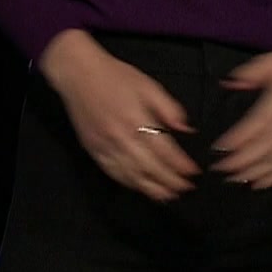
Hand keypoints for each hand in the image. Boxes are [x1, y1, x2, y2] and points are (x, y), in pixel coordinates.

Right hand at [38, 30, 199, 202]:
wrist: (78, 74)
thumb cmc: (115, 76)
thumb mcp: (148, 85)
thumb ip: (168, 108)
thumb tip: (185, 129)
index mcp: (136, 119)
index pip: (163, 149)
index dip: (179, 164)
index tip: (193, 173)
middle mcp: (121, 137)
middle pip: (149, 167)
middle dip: (169, 181)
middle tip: (185, 189)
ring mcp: (105, 147)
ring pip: (131, 175)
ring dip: (150, 188)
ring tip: (167, 197)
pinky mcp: (93, 151)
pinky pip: (112, 172)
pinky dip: (128, 183)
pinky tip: (139, 188)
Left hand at [211, 5, 271, 190]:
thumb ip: (249, 74)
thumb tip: (227, 84)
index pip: (257, 126)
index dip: (238, 140)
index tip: (219, 149)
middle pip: (267, 148)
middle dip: (243, 162)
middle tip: (222, 170)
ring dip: (258, 173)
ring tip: (238, 180)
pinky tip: (265, 183)